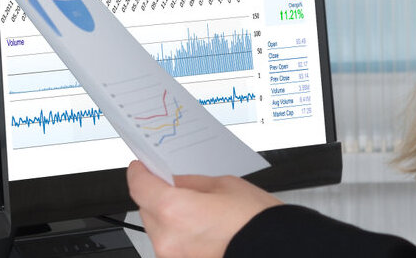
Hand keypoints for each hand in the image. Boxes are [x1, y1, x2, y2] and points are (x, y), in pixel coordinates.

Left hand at [126, 161, 280, 257]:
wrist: (277, 250)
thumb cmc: (256, 221)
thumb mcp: (223, 185)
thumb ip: (189, 183)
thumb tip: (173, 182)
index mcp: (173, 210)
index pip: (139, 186)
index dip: (139, 173)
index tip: (141, 167)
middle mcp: (167, 238)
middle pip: (146, 209)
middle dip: (157, 196)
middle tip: (176, 187)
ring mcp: (173, 257)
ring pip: (157, 230)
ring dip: (168, 218)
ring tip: (197, 212)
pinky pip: (171, 245)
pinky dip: (179, 235)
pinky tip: (200, 229)